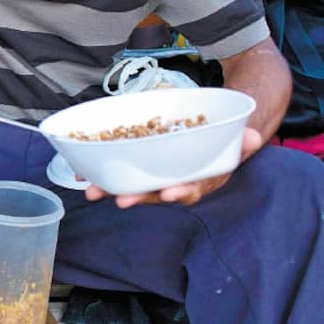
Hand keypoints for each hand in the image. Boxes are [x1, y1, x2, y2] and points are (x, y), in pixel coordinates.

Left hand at [85, 127, 263, 207]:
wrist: (209, 134)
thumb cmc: (220, 140)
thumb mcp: (235, 140)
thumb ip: (243, 140)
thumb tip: (253, 137)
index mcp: (200, 179)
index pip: (191, 188)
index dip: (181, 192)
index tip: (170, 192)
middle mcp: (174, 181)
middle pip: (155, 192)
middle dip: (137, 196)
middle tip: (119, 199)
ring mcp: (154, 175)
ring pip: (132, 184)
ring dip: (111, 187)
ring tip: (91, 189)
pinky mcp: (138, 165)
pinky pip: (119, 170)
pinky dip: (101, 171)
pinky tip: (81, 171)